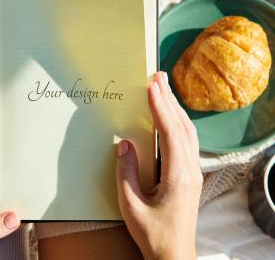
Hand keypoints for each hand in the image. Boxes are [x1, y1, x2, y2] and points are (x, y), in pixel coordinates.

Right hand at [116, 71, 202, 259]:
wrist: (174, 254)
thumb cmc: (153, 234)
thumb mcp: (131, 206)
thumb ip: (126, 173)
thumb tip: (124, 145)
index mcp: (177, 176)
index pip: (170, 132)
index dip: (160, 107)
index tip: (152, 86)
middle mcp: (190, 170)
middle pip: (182, 126)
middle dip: (169, 98)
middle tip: (158, 76)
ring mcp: (193, 172)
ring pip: (187, 131)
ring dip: (175, 107)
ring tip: (164, 88)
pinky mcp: (190, 175)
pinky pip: (187, 141)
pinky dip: (178, 122)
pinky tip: (171, 115)